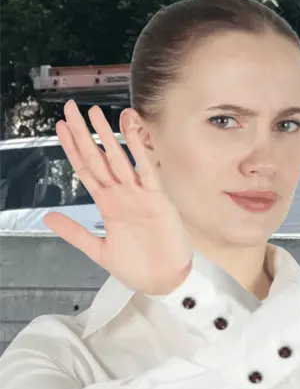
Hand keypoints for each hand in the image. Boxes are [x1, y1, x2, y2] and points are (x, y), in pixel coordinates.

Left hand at [43, 100, 192, 295]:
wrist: (163, 280)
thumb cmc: (137, 266)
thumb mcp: (98, 249)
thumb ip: (74, 231)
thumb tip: (47, 216)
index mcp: (107, 204)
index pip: (85, 169)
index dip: (72, 148)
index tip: (62, 127)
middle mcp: (121, 194)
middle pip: (98, 157)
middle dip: (84, 133)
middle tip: (72, 109)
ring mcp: (139, 194)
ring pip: (119, 158)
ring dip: (107, 136)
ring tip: (96, 114)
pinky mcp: (158, 199)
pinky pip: (146, 170)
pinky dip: (138, 150)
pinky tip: (130, 133)